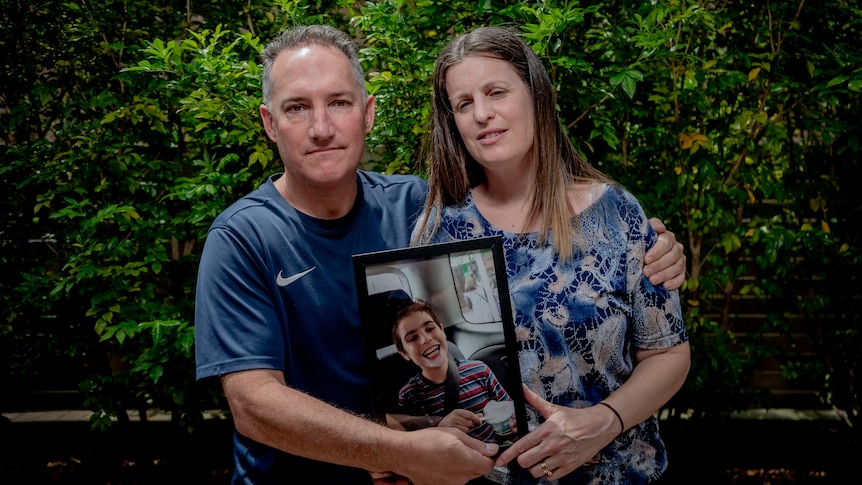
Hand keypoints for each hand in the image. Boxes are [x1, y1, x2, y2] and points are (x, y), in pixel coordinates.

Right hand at [378, 426, 497, 484]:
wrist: (405, 453)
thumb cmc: (427, 441)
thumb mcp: (455, 435)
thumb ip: (476, 444)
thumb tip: (492, 450)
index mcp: (467, 462)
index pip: (489, 465)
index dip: (489, 456)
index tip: (485, 449)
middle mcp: (461, 477)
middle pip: (478, 471)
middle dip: (476, 460)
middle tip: (464, 448)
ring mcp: (451, 484)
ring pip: (466, 476)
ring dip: (463, 466)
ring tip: (449, 454)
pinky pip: (453, 480)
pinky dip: (451, 472)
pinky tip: (441, 462)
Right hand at [439, 409, 481, 433]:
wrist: (438, 429)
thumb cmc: (451, 423)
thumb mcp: (460, 417)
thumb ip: (471, 416)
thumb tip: (481, 415)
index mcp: (457, 412)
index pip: (470, 414)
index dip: (476, 418)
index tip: (480, 422)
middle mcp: (453, 417)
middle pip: (469, 422)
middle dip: (470, 425)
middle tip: (467, 426)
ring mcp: (451, 424)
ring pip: (467, 429)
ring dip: (466, 430)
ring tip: (461, 430)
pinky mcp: (451, 431)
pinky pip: (462, 433)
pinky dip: (463, 434)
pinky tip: (459, 433)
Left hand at [494, 386, 616, 479]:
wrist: (599, 425)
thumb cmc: (576, 418)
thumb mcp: (553, 409)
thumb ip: (535, 400)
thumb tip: (522, 388)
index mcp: (546, 431)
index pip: (521, 445)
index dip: (508, 455)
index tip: (500, 461)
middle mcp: (552, 445)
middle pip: (525, 462)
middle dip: (522, 460)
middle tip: (527, 455)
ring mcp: (561, 457)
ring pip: (536, 472)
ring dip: (535, 468)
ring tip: (539, 460)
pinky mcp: (570, 466)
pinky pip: (551, 477)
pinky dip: (548, 473)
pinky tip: (550, 464)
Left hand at [644, 218, 685, 290]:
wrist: (641, 256)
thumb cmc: (640, 243)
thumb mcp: (642, 233)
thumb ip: (650, 227)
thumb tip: (660, 228)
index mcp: (667, 237)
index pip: (666, 243)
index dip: (657, 251)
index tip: (646, 259)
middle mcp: (676, 248)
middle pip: (672, 256)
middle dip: (658, 265)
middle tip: (646, 272)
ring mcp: (680, 260)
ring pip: (677, 267)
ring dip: (664, 275)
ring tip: (652, 281)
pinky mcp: (681, 272)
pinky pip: (681, 278)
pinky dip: (674, 282)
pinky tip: (665, 286)